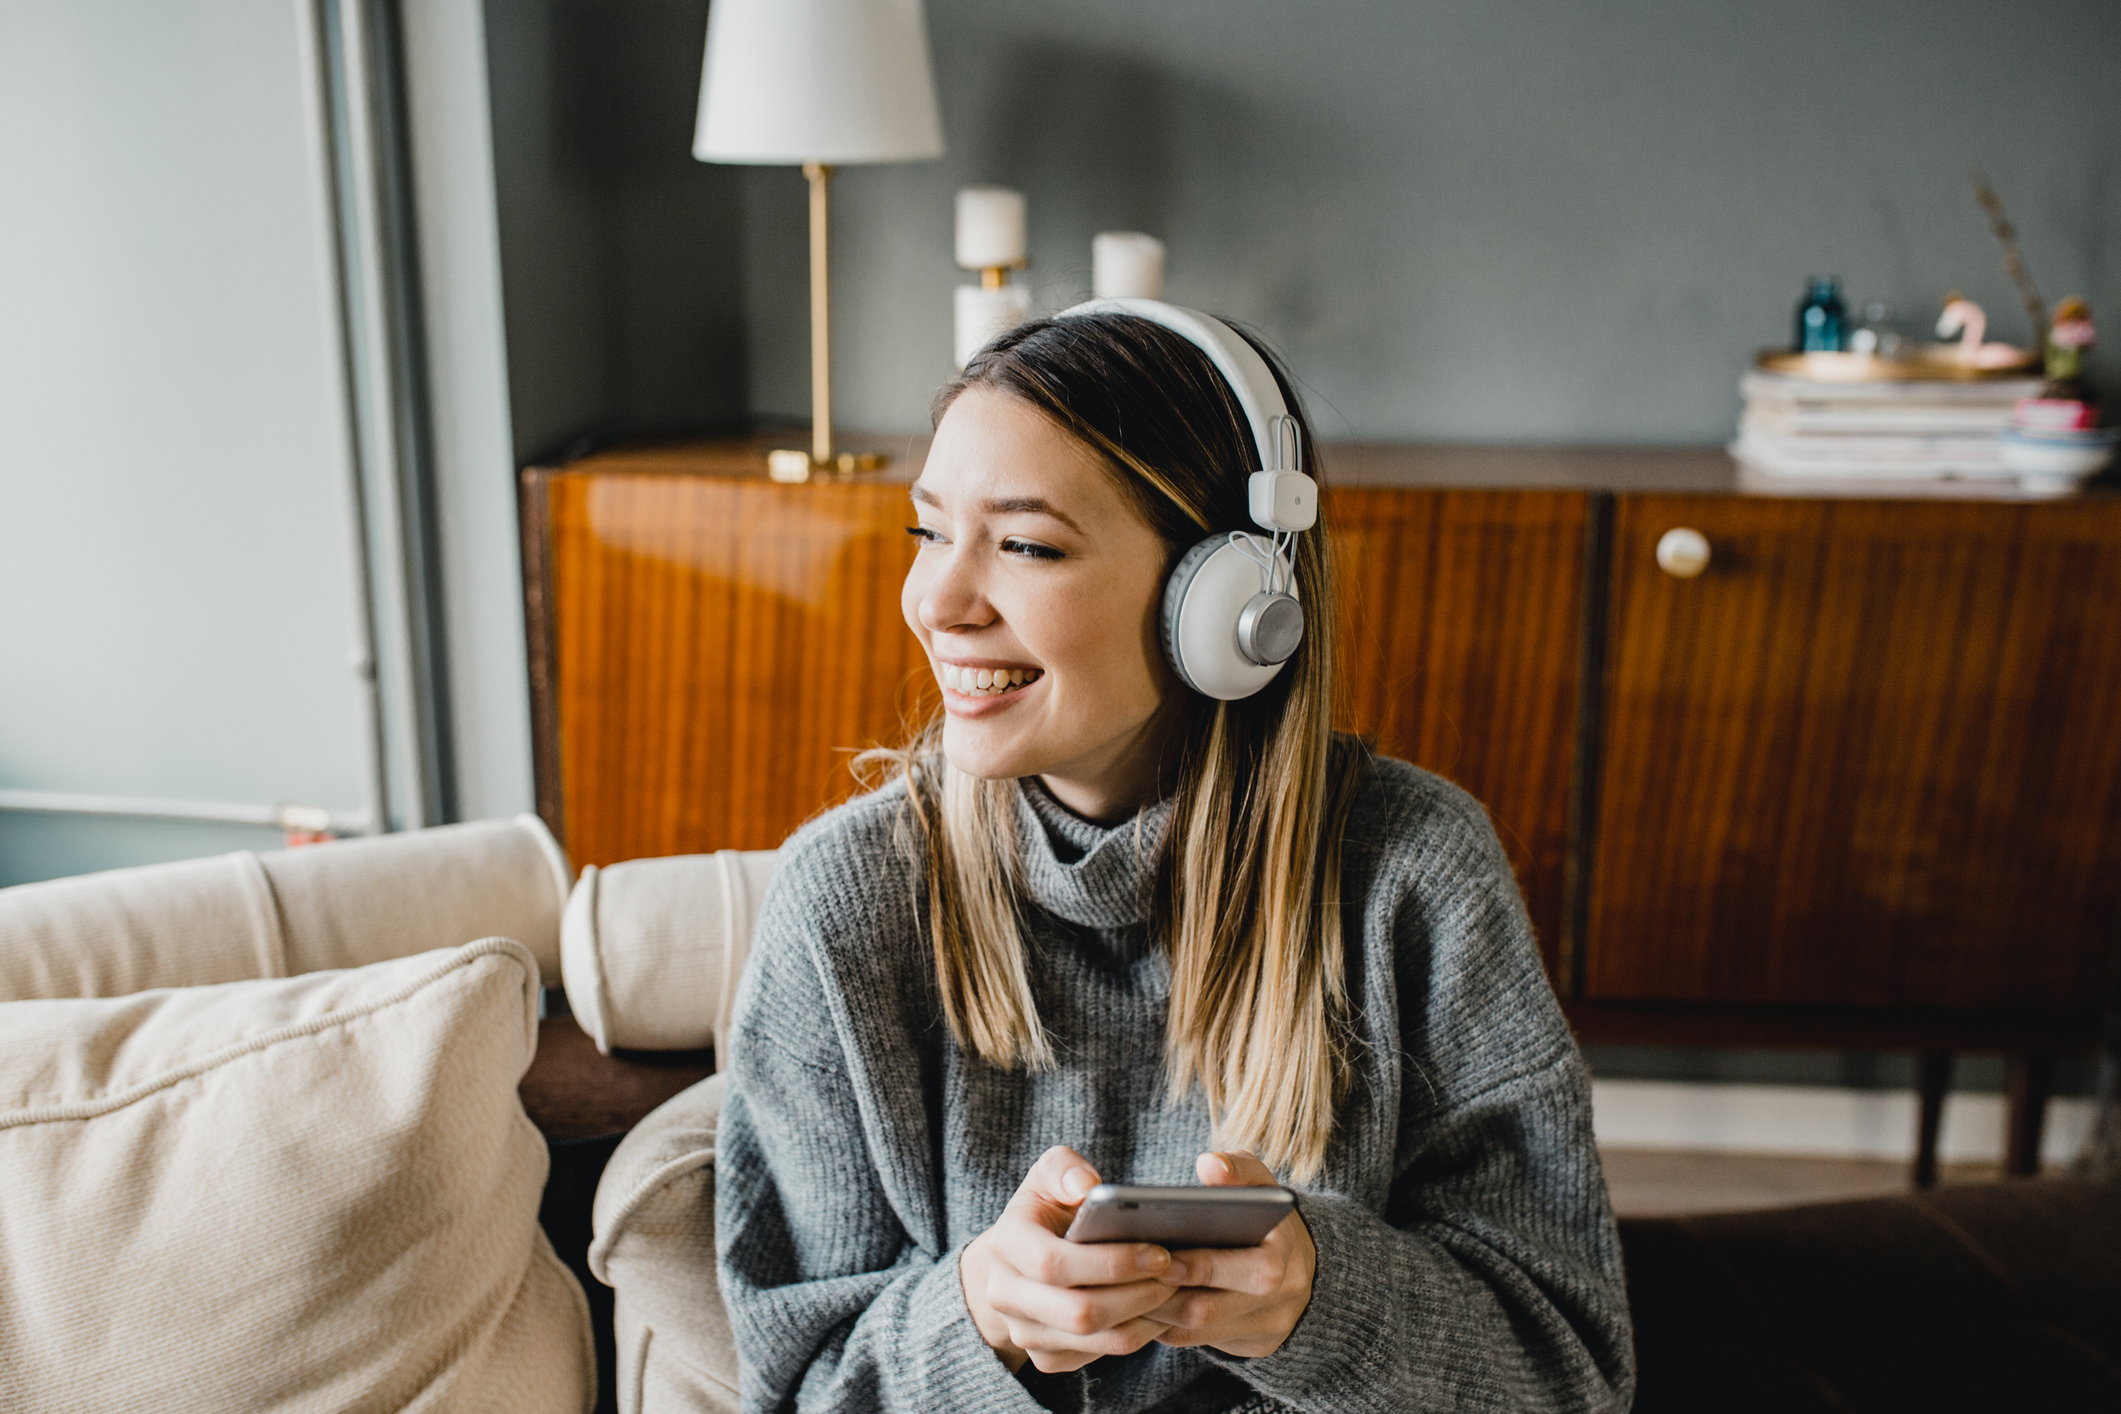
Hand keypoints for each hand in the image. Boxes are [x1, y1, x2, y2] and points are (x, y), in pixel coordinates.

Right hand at [960, 1146, 1184, 1373]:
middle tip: (1177, 1273)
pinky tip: (1158, 1309)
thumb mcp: (1048, 1177)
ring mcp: (1023, 1333)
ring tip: (1175, 1290)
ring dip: (1144, 1317)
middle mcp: (1005, 1296)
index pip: (1053, 1263)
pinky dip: (1138, 1335)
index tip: (1159, 1252)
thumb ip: (1064, 1169)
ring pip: (1095, 1339)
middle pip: (1078, 1312)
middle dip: (1137, 1294)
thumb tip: (1087, 1187)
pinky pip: (1099, 1355)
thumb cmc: (1044, 1212)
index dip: (1111, 1262)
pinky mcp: (1046, 1358)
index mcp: (1005, 1245)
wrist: (1018, 1262)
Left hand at [1148, 1151, 1315, 1358]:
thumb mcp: (1261, 1186)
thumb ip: (1238, 1169)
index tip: (1162, 1257)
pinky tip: (1138, 1305)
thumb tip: (1209, 1163)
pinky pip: (1196, 1342)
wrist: (1305, 1267)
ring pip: (1197, 1330)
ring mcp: (1267, 1326)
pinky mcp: (1252, 1345)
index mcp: (1284, 1255)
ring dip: (1156, 1312)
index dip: (1200, 1267)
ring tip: (1122, 1289)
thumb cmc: (1269, 1218)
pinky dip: (1164, 1325)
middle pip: (1211, 1308)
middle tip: (1128, 1277)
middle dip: (1165, 1294)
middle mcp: (1280, 1298)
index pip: (1246, 1269)